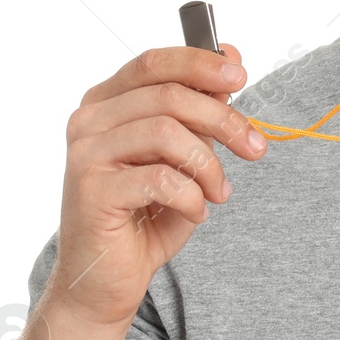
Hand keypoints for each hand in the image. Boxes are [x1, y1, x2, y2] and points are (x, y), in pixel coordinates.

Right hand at [50, 42, 265, 329]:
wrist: (105, 280)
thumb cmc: (145, 216)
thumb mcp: (183, 157)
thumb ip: (200, 112)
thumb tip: (233, 58)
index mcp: (107, 103)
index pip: (154, 63)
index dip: (200, 63)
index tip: (241, 77)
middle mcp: (88, 121)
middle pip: (169, 96)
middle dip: (223, 120)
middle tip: (254, 148)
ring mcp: (85, 155)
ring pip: (166, 132)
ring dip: (208, 165)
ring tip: (219, 193)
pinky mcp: (91, 192)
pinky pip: (160, 178)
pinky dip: (191, 196)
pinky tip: (194, 212)